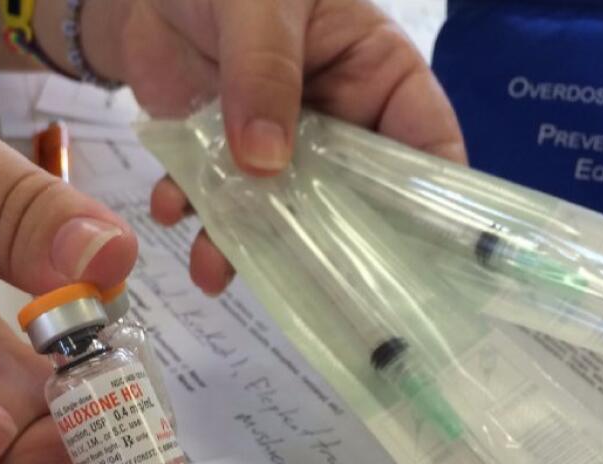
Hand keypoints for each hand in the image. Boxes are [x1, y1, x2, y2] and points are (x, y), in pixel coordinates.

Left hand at [92, 0, 465, 293]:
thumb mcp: (259, 3)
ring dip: (247, 243)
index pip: (425, 147)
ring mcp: (278, 144)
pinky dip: (194, 214)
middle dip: (329, 247)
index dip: (431, 209)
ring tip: (213, 268)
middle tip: (315, 295)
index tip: (416, 264)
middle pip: (353, 200)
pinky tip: (170, 208)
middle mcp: (337, 120)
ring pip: (279, 213)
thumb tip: (266, 163)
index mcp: (377, 75)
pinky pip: (216, 202)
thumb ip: (264, 71)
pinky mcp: (223, 157)